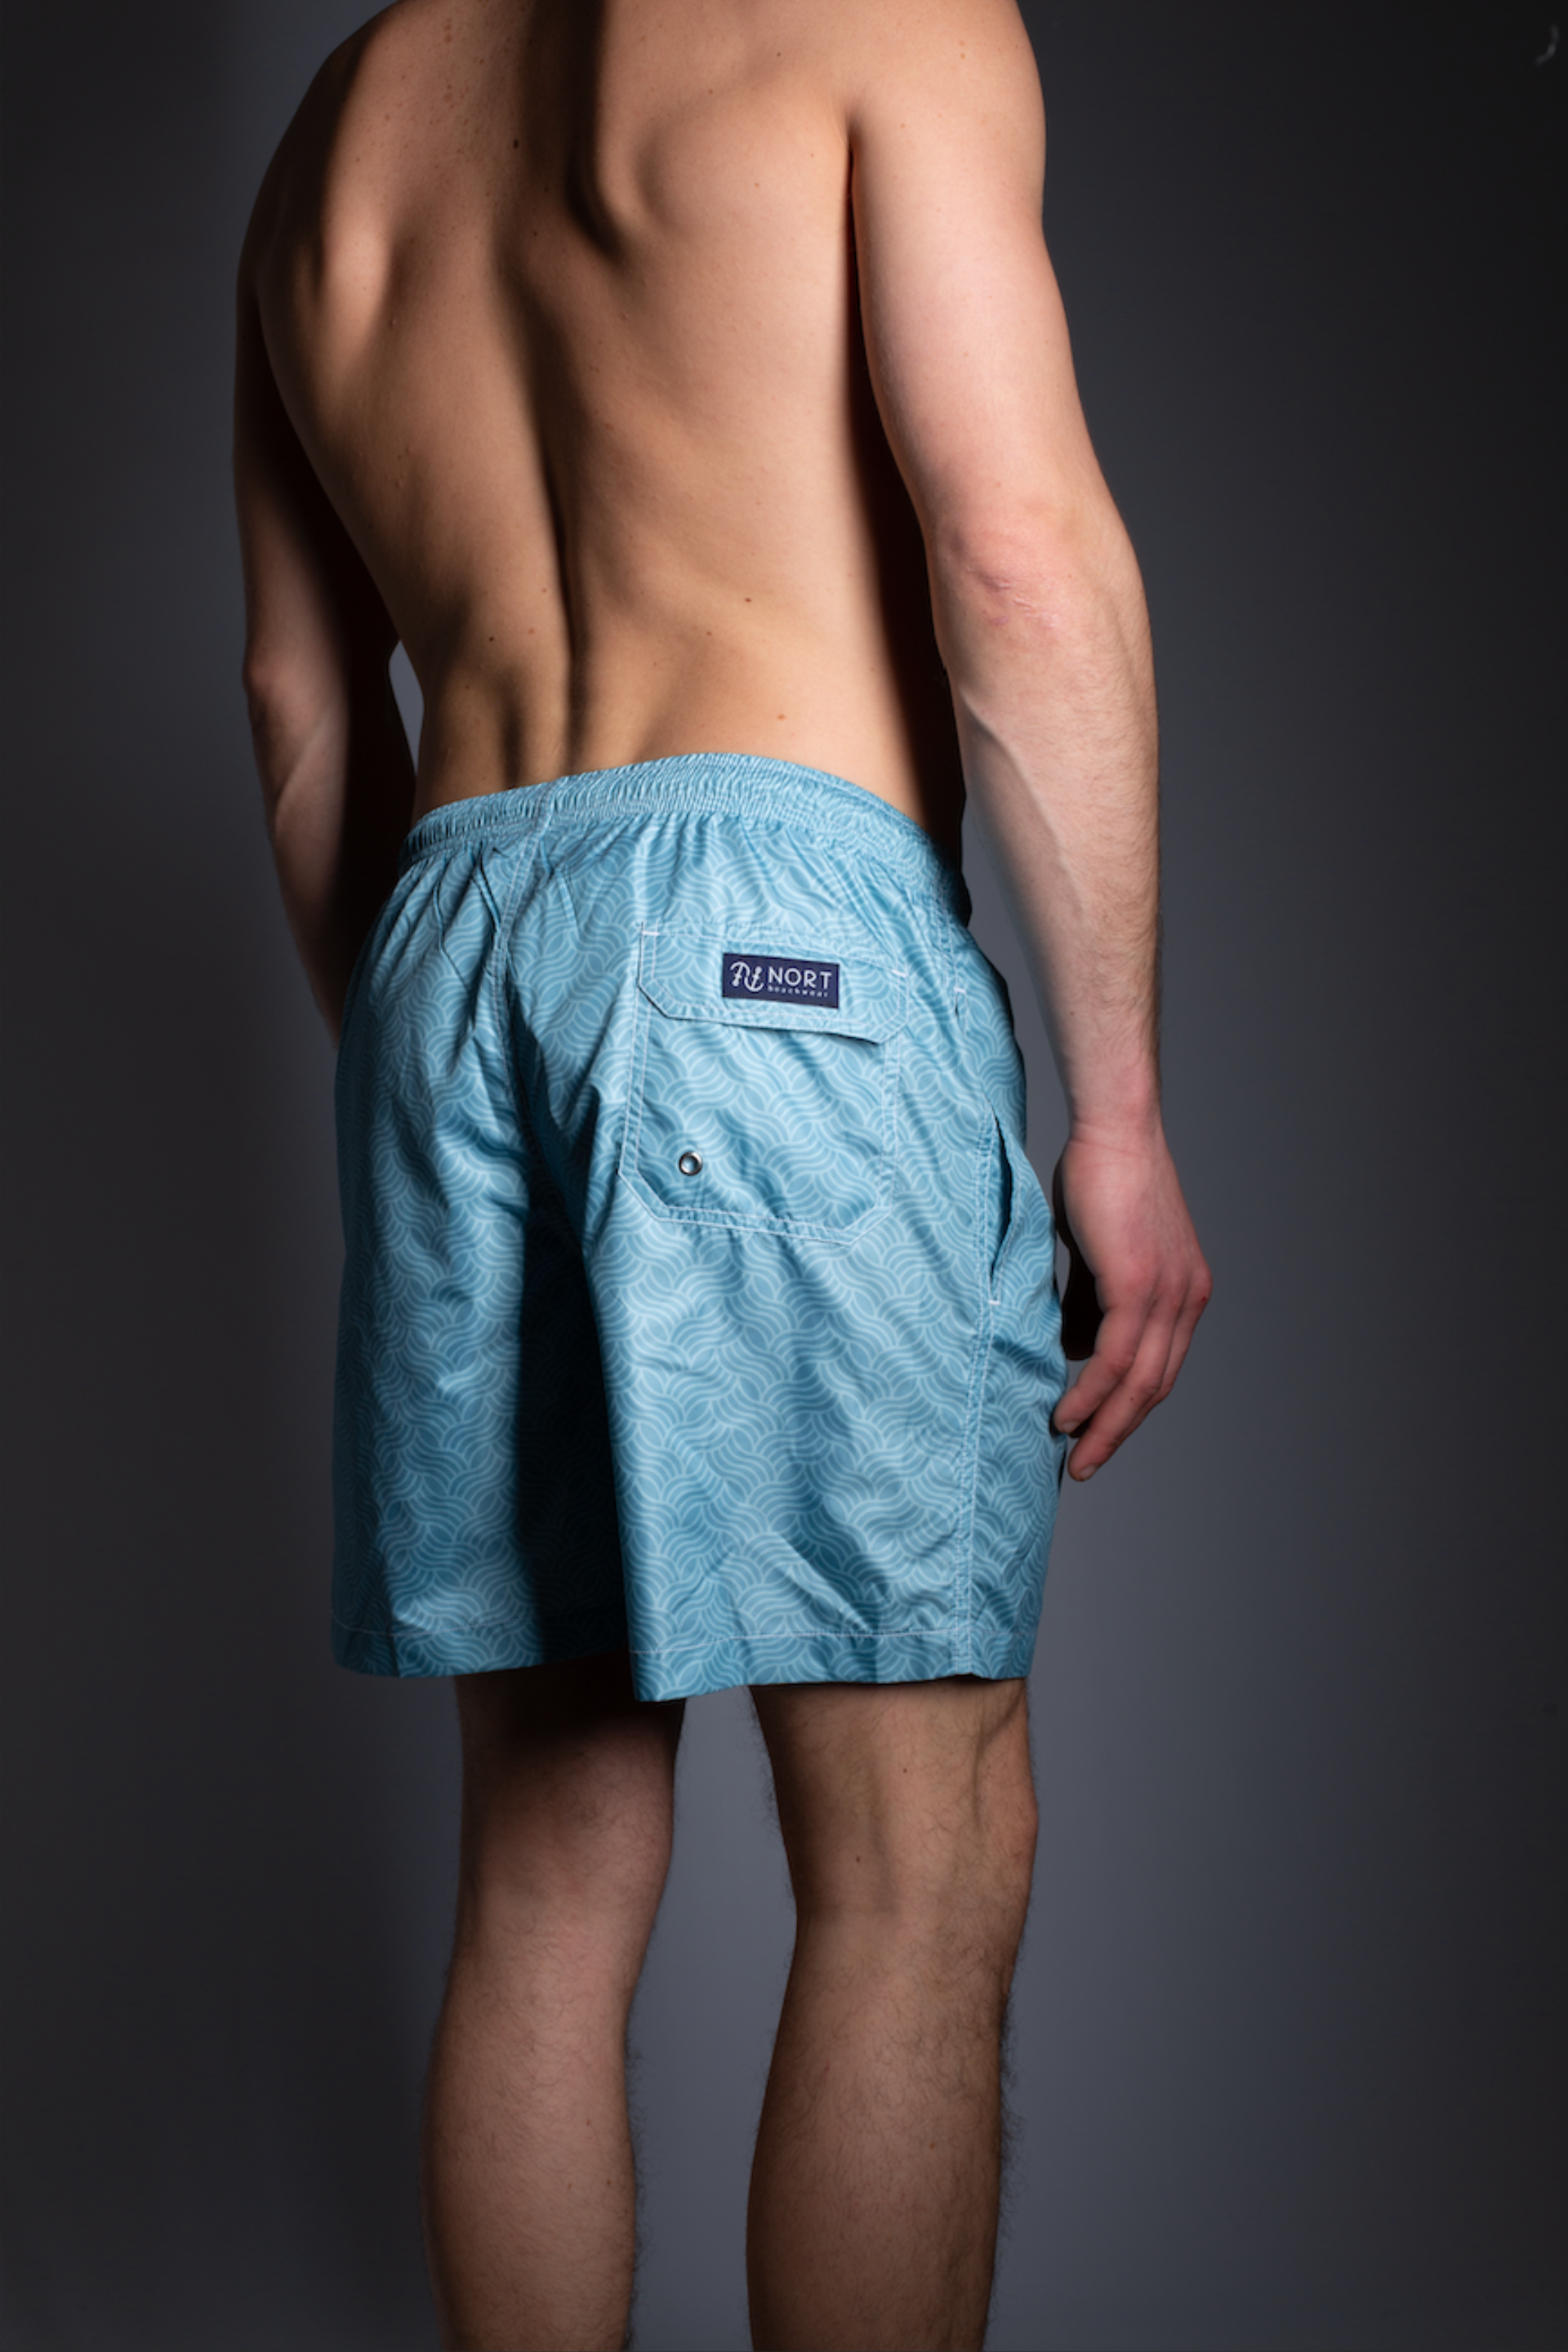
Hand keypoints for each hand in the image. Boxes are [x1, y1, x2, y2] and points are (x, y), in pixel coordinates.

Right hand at [1050, 1127, 1210, 1479]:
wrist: (1113, 1128)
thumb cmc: (1101, 1178)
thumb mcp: (1100, 1254)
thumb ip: (1092, 1302)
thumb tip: (1076, 1348)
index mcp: (1186, 1293)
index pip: (1161, 1368)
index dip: (1129, 1408)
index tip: (1097, 1435)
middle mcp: (1188, 1299)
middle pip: (1157, 1387)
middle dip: (1119, 1431)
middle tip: (1085, 1465)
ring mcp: (1169, 1293)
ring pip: (1139, 1382)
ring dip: (1104, 1424)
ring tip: (1073, 1453)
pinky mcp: (1140, 1284)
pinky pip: (1114, 1357)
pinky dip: (1091, 1392)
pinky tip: (1068, 1412)